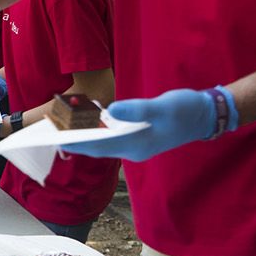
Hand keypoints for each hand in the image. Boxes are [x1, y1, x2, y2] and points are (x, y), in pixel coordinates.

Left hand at [55, 86, 235, 160]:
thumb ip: (137, 109)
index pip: (99, 147)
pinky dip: (97, 129)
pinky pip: (111, 135)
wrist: (207, 115)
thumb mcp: (162, 107)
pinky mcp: (137, 136)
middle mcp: (133, 148)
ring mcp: (135, 143)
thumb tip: (111, 111)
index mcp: (137, 145)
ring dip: (83, 135)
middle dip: (73, 140)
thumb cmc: (186, 109)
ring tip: (59, 127)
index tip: (55, 139)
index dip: (76, 143)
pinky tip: (84, 120)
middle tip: (48, 133)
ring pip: (103, 142)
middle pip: (97, 147)